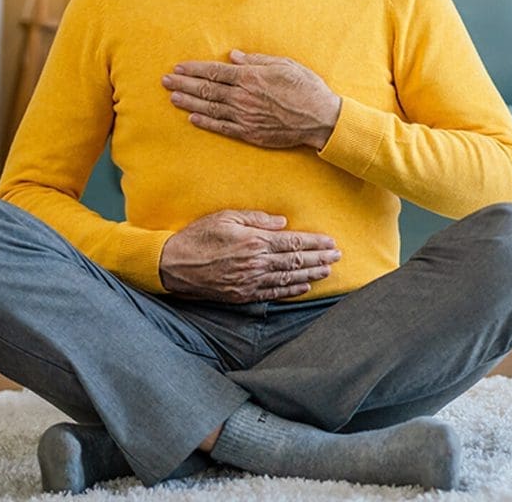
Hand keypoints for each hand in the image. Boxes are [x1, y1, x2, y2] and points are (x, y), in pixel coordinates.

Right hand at [159, 209, 340, 302]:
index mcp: (254, 242)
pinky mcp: (242, 295)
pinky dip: (291, 291)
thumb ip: (257, 219)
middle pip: (296, 262)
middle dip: (320, 258)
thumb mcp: (226, 216)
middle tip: (338, 256)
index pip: (293, 243)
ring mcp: (250, 282)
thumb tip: (283, 223)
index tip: (330, 242)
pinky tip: (304, 287)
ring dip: (312, 275)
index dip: (314, 243)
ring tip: (328, 271)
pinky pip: (273, 293)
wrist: (174, 264)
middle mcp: (256, 264)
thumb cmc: (198, 236)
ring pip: (289, 279)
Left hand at [161, 50, 340, 149]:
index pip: (215, 72)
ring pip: (210, 108)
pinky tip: (192, 118)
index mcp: (251, 77)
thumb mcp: (284, 65)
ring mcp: (245, 116)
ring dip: (189, 102)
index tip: (178, 68)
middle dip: (184, 84)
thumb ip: (256, 60)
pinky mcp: (250, 133)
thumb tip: (233, 56)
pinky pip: (222, 127)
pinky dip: (206, 122)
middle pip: (206, 89)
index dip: (194, 69)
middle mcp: (243, 97)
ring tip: (172, 98)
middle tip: (165, 81)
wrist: (321, 119)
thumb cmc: (306, 88)